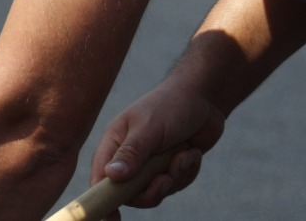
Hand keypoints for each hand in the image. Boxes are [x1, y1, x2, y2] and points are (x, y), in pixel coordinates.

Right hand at [88, 77, 225, 214]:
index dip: (102, 199)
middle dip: (153, 189)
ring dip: (174, 176)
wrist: (205, 97)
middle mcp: (130, 155)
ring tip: (183, 154)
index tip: (111, 218)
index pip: (100, 177)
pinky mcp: (170, 167)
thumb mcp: (150, 127)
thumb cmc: (172, 105)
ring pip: (156, 192)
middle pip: (131, 193)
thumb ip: (132, 153)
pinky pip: (175, 185)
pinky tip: (191, 151)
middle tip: (165, 177)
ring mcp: (150, 163)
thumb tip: (111, 176)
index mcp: (115, 142)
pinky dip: (186, 171)